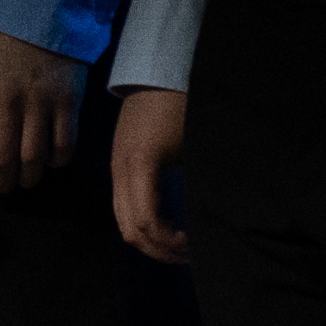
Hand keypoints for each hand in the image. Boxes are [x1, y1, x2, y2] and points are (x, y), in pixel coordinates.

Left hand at [0, 30, 87, 196]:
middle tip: (6, 186)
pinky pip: (64, 145)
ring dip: (30, 177)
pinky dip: (57, 161)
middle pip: (3, 160)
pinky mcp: (67, 103)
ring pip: (33, 159)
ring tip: (28, 179)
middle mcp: (6, 104)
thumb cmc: (1, 44)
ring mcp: (39, 104)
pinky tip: (52, 160)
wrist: (40, 14)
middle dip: (3, 182)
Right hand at [109, 81, 192, 260]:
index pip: (147, 223)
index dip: (171, 244)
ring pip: (122, 221)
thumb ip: (196, 183)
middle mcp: (121, 170)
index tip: (194, 246)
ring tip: (178, 244)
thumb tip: (208, 220)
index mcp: (141, 165)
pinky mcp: (119, 163)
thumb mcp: (196, 144)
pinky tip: (166, 223)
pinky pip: (122, 206)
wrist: (158, 70)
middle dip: (159, 250)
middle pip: (130, 230)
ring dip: (150, 239)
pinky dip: (142, 223)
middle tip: (189, 255)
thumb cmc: (182, 103)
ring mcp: (117, 166)